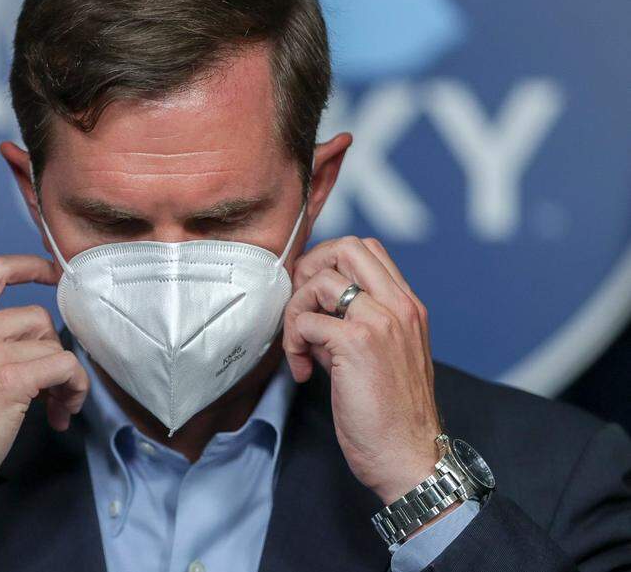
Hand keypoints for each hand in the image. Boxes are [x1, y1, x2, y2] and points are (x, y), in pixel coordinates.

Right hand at [0, 255, 89, 533]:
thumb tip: (16, 346)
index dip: (29, 266)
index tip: (52, 273)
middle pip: (35, 316)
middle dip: (50, 350)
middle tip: (49, 386)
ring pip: (53, 344)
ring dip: (64, 376)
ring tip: (55, 406)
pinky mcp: (9, 380)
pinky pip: (64, 367)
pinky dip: (73, 389)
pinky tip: (60, 413)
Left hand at [282, 236, 441, 504]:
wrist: (408, 456)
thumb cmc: (390, 415)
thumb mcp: (378, 356)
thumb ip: (350, 326)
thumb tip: (311, 313)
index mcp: (408, 307)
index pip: (368, 251)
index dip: (329, 263)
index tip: (314, 300)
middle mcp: (399, 306)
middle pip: (346, 246)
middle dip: (310, 270)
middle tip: (301, 310)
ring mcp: (380, 321)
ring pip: (321, 280)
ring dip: (297, 311)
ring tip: (301, 348)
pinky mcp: (358, 343)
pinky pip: (306, 320)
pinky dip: (294, 343)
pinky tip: (306, 371)